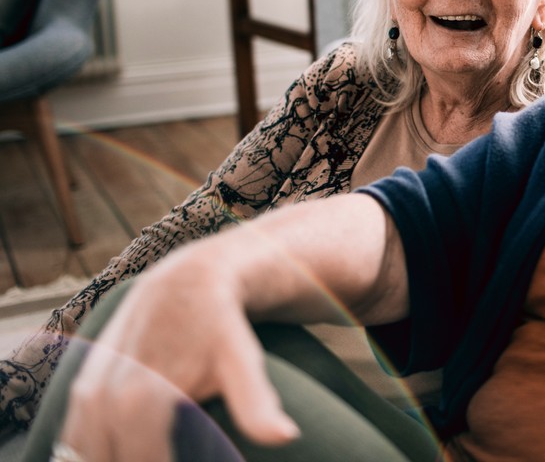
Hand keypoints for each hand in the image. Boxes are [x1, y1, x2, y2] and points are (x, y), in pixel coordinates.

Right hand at [56, 246, 298, 460]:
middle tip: (180, 447)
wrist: (189, 278)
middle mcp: (104, 400)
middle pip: (122, 460)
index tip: (209, 453)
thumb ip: (255, 405)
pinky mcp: (82, 388)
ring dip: (120, 455)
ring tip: (163, 444)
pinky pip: (79, 439)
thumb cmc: (219, 326)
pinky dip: (97, 452)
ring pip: (92, 454)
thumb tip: (286, 437)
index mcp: (141, 402)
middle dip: (149, 457)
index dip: (180, 461)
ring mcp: (87, 395)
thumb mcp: (241, 361)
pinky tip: (129, 446)